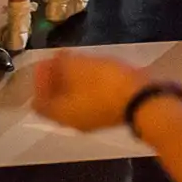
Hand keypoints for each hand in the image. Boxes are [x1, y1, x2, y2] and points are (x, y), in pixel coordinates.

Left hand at [33, 51, 149, 132]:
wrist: (143, 100)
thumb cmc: (105, 83)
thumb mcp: (79, 67)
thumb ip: (62, 62)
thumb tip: (55, 59)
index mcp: (60, 113)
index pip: (37, 101)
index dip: (38, 81)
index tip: (44, 62)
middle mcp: (73, 122)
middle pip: (56, 102)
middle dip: (55, 79)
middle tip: (59, 59)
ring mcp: (93, 120)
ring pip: (74, 101)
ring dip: (71, 82)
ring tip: (77, 61)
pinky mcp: (109, 114)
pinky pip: (89, 100)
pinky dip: (86, 86)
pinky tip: (93, 70)